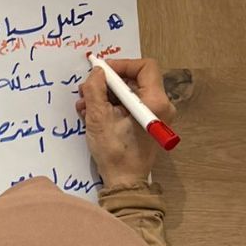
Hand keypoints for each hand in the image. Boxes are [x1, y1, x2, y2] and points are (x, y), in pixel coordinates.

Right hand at [75, 56, 175, 187]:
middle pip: (135, 80)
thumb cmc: (116, 152)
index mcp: (155, 102)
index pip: (144, 67)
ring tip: (84, 104)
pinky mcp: (145, 125)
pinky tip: (91, 113)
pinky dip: (111, 106)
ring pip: (129, 94)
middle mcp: (160, 107)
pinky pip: (129, 106)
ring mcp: (153, 116)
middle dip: (108, 82)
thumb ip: (96, 88)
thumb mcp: (98, 117)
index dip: (121, 65)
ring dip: (105, 95)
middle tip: (87, 88)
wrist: (124, 181)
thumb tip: (97, 72)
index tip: (102, 71)